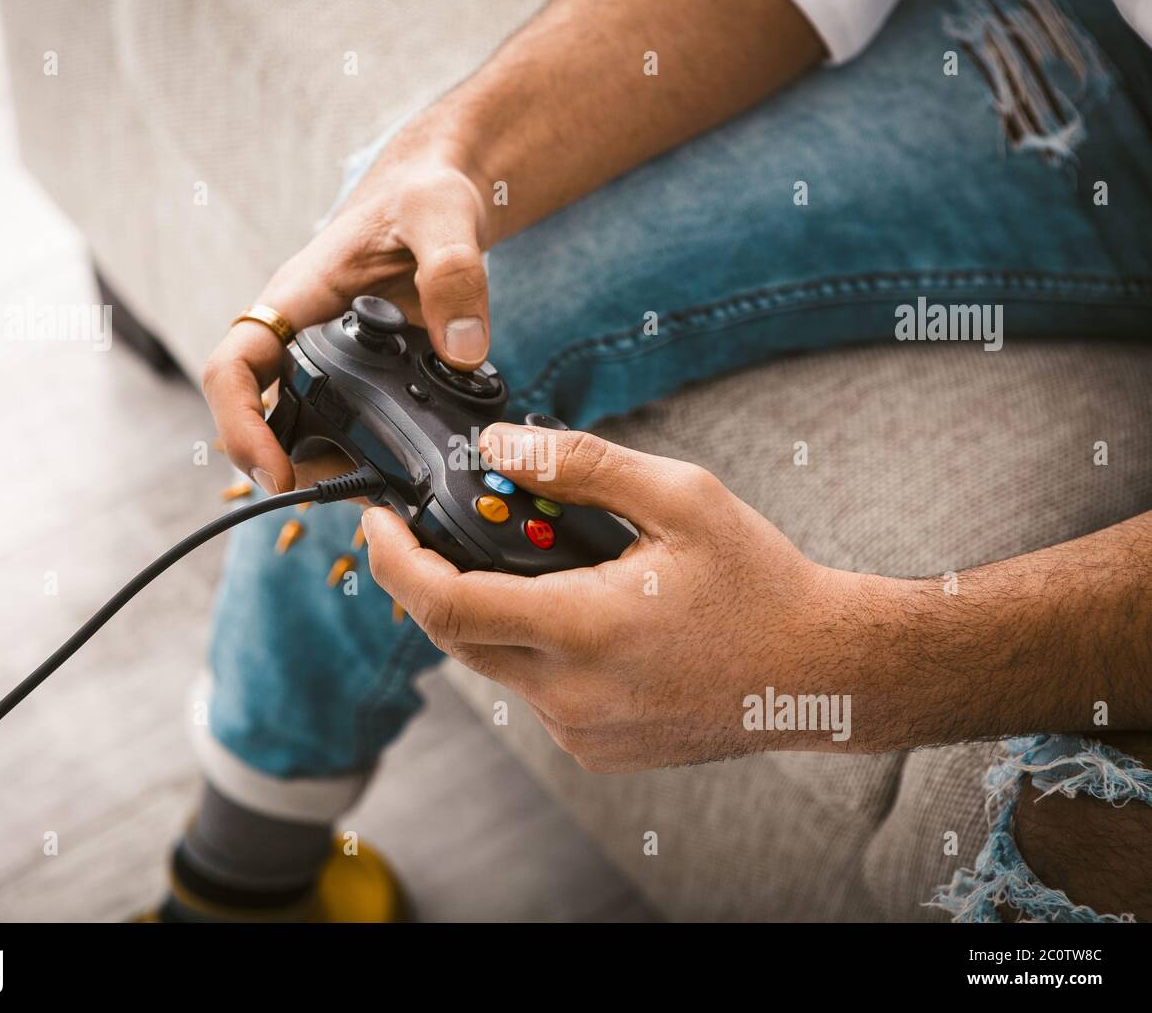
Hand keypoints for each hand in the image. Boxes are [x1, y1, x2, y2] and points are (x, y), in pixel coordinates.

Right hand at [201, 140, 492, 493]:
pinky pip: (355, 428)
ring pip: (311, 434)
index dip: (239, 427)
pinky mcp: (367, 378)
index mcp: (298, 300)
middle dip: (299, 468)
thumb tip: (462, 351)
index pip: (234, 369)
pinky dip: (379, 456)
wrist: (442, 197)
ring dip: (342, 469)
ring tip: (396, 493)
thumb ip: (453, 273)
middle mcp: (303, 339)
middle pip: (268, 420)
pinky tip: (417, 472)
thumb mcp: (443, 216)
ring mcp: (333, 363)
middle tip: (360, 496)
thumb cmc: (425, 193)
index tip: (273, 472)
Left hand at [362, 423, 852, 771]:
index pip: (447, 604)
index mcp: (586, 629)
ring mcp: (580, 732)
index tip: (376, 520)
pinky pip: (530, 692)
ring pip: (492, 665)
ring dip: (487, 612)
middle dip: (433, 579)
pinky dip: (529, 647)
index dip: (395, 560)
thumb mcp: (679, 498)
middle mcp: (571, 695)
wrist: (818, 671)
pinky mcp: (593, 749)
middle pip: (454, 636)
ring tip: (534, 563)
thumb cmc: (758, 581)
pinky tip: (574, 612)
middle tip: (444, 530)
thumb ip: (579, 465)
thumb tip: (496, 446)